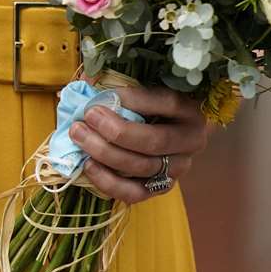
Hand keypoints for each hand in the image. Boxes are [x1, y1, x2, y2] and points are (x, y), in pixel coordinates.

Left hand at [70, 82, 209, 204]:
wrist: (164, 128)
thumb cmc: (148, 101)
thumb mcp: (143, 85)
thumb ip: (121, 81)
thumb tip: (88, 79)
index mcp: (190, 109)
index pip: (165, 102)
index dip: (133, 99)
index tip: (103, 95)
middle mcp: (190, 141)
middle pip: (154, 141)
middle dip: (116, 130)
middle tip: (88, 116)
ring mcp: (177, 168)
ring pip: (142, 167)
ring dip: (105, 152)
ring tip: (80, 135)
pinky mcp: (161, 188)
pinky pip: (134, 192)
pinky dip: (108, 181)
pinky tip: (88, 164)